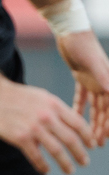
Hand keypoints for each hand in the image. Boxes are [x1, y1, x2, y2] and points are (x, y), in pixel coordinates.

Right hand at [0, 79, 94, 173]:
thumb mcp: (42, 96)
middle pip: (71, 139)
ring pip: (56, 150)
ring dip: (66, 163)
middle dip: (80, 153)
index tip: (91, 146)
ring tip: (70, 171)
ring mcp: (34, 128)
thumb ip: (57, 110)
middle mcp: (47, 117)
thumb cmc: (16, 95)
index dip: (88, 137)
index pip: (79, 124)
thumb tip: (71, 123)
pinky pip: (36, 156)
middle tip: (85, 162)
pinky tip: (46, 170)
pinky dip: (43, 165)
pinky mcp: (20, 138)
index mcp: (55, 105)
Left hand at [59, 30, 108, 146]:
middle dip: (102, 127)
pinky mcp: (83, 76)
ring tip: (88, 137)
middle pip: (106, 110)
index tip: (105, 137)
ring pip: (96, 106)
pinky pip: (83, 97)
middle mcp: (105, 81)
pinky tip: (74, 119)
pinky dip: (80, 108)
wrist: (69, 30)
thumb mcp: (91, 61)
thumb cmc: (82, 43)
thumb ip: (102, 76)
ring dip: (92, 121)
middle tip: (94, 144)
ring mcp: (95, 79)